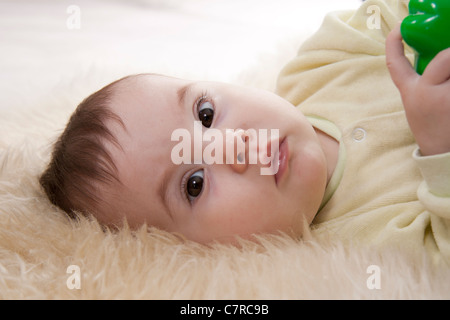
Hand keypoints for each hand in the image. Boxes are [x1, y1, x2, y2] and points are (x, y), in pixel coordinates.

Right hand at [386, 23, 449, 155]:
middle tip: (448, 74)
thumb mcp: (417, 103)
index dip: (393, 44)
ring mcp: (445, 99)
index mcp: (411, 92)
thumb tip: (439, 53)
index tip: (398, 29)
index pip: (395, 64)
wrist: (443, 152)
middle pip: (446, 57)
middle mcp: (425, 94)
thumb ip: (424, 79)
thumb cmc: (433, 124)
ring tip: (448, 91)